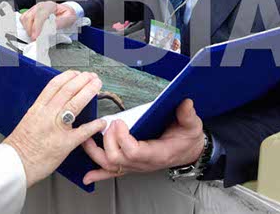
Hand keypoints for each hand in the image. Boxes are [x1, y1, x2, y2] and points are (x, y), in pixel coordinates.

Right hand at [4, 71, 105, 186]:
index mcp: (37, 109)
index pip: (54, 85)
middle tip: (91, 76)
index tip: (76, 73)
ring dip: (88, 92)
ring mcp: (56, 128)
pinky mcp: (65, 143)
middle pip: (68, 91)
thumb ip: (40, 112)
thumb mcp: (28, 120)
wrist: (15, 164)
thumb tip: (52, 104)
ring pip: (75, 104)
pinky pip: (82, 132)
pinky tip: (101, 121)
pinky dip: (94, 125)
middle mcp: (47, 115)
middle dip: (82, 80)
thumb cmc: (19, 146)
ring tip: (97, 86)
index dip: (68, 77)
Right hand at [21, 1, 76, 40]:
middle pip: (29, 16)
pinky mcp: (30, 13)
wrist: (65, 13)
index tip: (36, 36)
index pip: (39, 14)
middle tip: (36, 39)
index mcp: (50, 5)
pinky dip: (26, 28)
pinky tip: (33, 32)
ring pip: (24, 18)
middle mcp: (40, 6)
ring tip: (35, 36)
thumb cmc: (66, 16)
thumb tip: (51, 27)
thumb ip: (60, 22)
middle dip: (31, 30)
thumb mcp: (69, 18)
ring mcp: (34, 9)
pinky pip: (23, 20)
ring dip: (28, 29)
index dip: (37, 26)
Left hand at [82, 99, 204, 183]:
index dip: (122, 138)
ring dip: (95, 152)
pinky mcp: (131, 165)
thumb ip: (188, 115)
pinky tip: (87, 175)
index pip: (133, 152)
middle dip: (108, 139)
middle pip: (116, 159)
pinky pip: (112, 173)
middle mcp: (143, 163)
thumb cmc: (187, 139)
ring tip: (86, 138)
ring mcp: (135, 166)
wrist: (188, 151)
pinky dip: (98, 174)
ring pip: (110, 166)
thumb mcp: (192, 125)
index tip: (119, 122)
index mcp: (157, 153)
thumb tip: (185, 103)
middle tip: (110, 123)